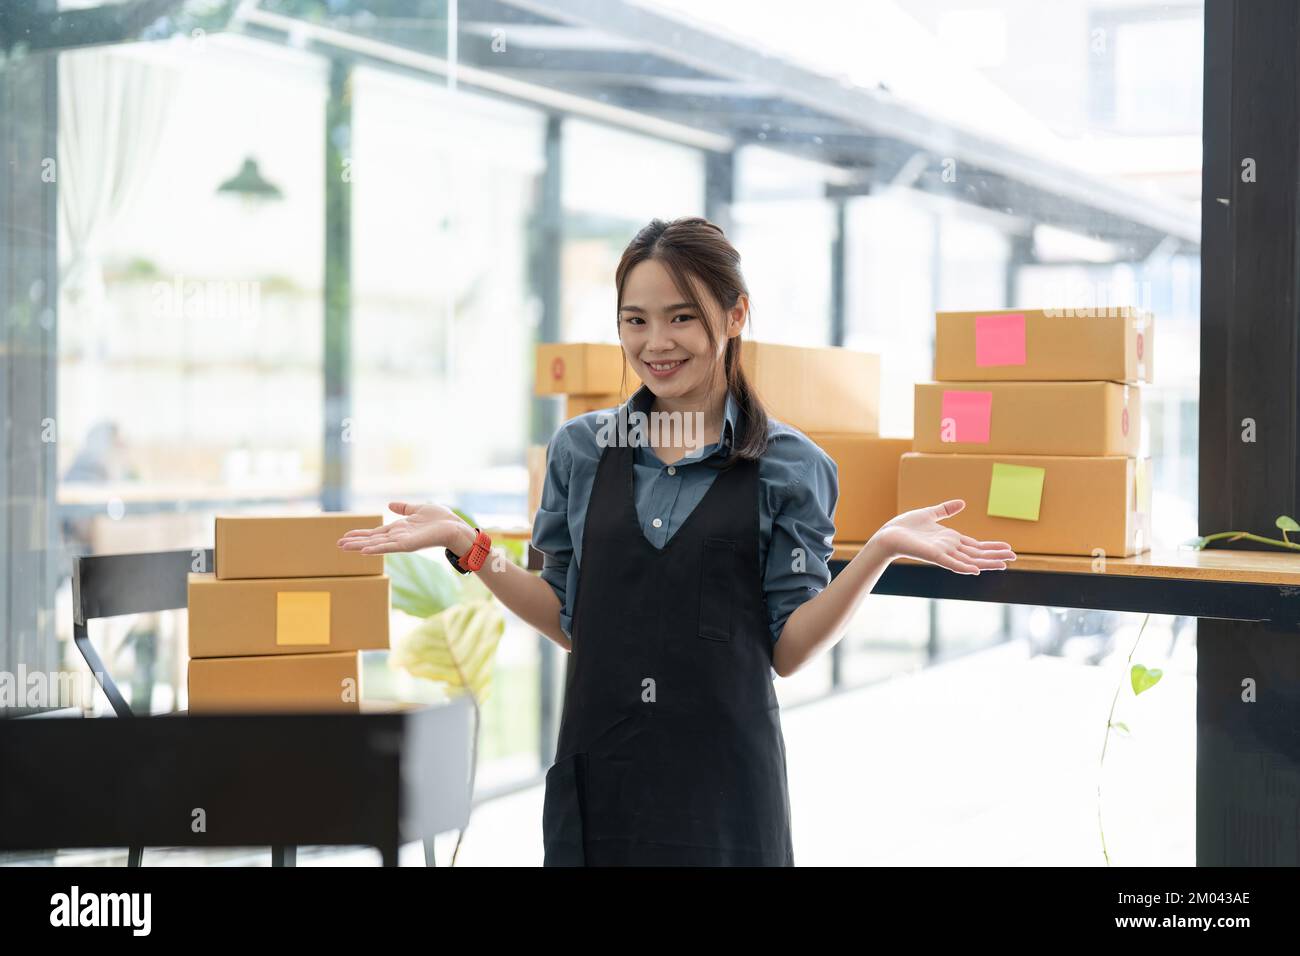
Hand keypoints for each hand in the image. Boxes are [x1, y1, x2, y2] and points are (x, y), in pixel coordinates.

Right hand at [336, 501, 472, 554]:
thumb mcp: (418, 509)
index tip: (345, 536)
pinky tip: (364, 551)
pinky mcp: (408, 545)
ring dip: (360, 546)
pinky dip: (376, 549)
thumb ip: (404, 508)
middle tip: (338, 544)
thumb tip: (390, 504)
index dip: (361, 534)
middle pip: (372, 540)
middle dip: (355, 542)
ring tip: (344, 548)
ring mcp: (402, 542)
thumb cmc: (441, 519)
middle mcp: (398, 537)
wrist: (455, 527)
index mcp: (399, 529)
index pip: (376, 532)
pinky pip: (389, 547)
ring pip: (376, 544)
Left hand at [871, 499, 1015, 574]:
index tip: (1008, 548)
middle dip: (995, 555)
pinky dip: (964, 567)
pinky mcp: (934, 556)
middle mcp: (949, 548)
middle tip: (1014, 557)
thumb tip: (962, 503)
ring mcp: (943, 553)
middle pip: (977, 554)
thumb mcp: (930, 513)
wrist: (888, 534)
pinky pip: (951, 563)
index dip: (991, 547)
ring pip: (969, 560)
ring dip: (986, 562)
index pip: (975, 545)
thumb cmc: (905, 526)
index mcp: (950, 539)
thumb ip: (946, 510)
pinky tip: (976, 570)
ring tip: (1004, 564)